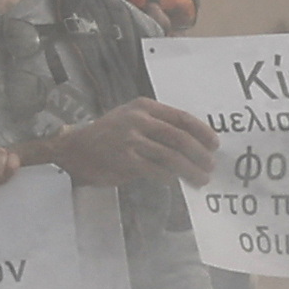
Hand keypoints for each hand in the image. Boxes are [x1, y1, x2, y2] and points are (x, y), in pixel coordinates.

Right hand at [35, 99, 221, 187]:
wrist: (73, 148)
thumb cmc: (107, 136)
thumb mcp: (131, 119)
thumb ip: (156, 126)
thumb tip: (190, 145)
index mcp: (144, 106)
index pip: (181, 117)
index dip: (202, 131)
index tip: (214, 144)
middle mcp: (138, 120)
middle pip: (180, 137)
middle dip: (199, 154)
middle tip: (210, 166)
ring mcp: (130, 140)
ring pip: (171, 156)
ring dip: (190, 169)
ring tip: (200, 178)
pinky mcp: (125, 160)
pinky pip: (156, 170)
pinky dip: (169, 177)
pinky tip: (175, 181)